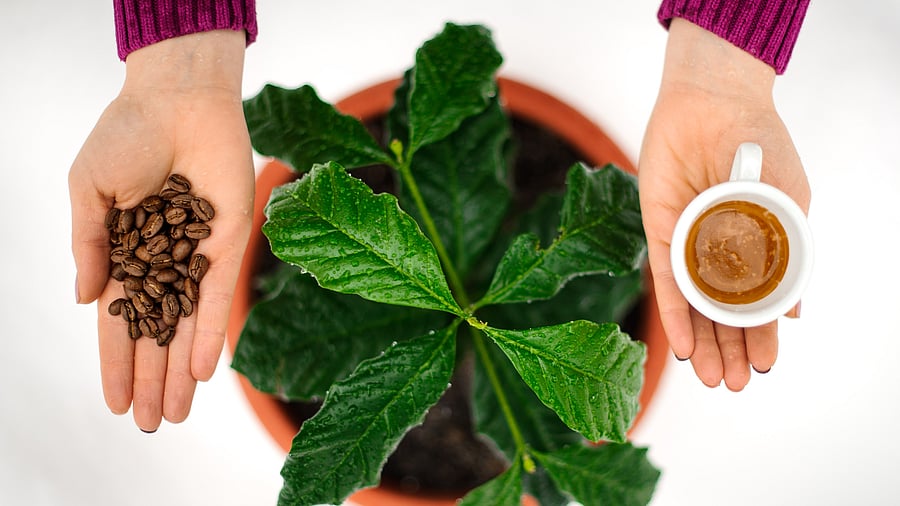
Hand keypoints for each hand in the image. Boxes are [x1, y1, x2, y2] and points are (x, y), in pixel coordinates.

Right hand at [69, 30, 253, 429]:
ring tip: (176, 414)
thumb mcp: (89, 191)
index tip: (116, 402)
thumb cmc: (126, 135)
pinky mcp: (230, 243)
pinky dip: (213, 332)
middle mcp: (164, 262)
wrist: (177, 98)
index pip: (120, 320)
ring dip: (182, 371)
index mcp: (125, 252)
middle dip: (152, 379)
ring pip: (189, 325)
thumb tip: (84, 300)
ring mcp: (197, 256)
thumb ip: (88, 245)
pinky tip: (206, 369)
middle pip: (157, 333)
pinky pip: (220, 295)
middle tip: (150, 426)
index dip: (116, 361)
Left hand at [639, 19, 809, 390]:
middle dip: (729, 349)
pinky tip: (680, 343)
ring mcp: (687, 242)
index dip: (760, 336)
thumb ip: (787, 252)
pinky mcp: (658, 229)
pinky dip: (673, 311)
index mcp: (754, 244)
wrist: (715, 99)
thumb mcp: (785, 199)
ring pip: (693, 304)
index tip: (764, 367)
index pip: (756, 302)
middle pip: (721, 311)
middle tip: (733, 384)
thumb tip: (792, 311)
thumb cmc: (758, 142)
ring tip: (711, 376)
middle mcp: (717, 249)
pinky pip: (664, 278)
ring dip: (702, 341)